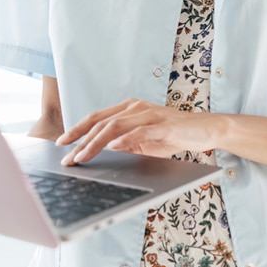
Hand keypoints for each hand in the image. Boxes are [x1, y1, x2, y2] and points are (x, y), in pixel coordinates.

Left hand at [55, 98, 216, 164]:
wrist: (205, 129)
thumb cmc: (174, 135)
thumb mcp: (144, 142)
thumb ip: (125, 143)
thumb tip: (103, 151)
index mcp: (128, 109)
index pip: (96, 118)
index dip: (77, 129)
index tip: (61, 143)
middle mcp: (135, 108)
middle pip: (101, 123)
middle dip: (80, 141)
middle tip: (67, 158)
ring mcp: (148, 114)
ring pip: (115, 126)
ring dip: (95, 143)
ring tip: (82, 156)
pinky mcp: (163, 124)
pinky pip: (139, 131)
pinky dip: (124, 139)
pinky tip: (113, 147)